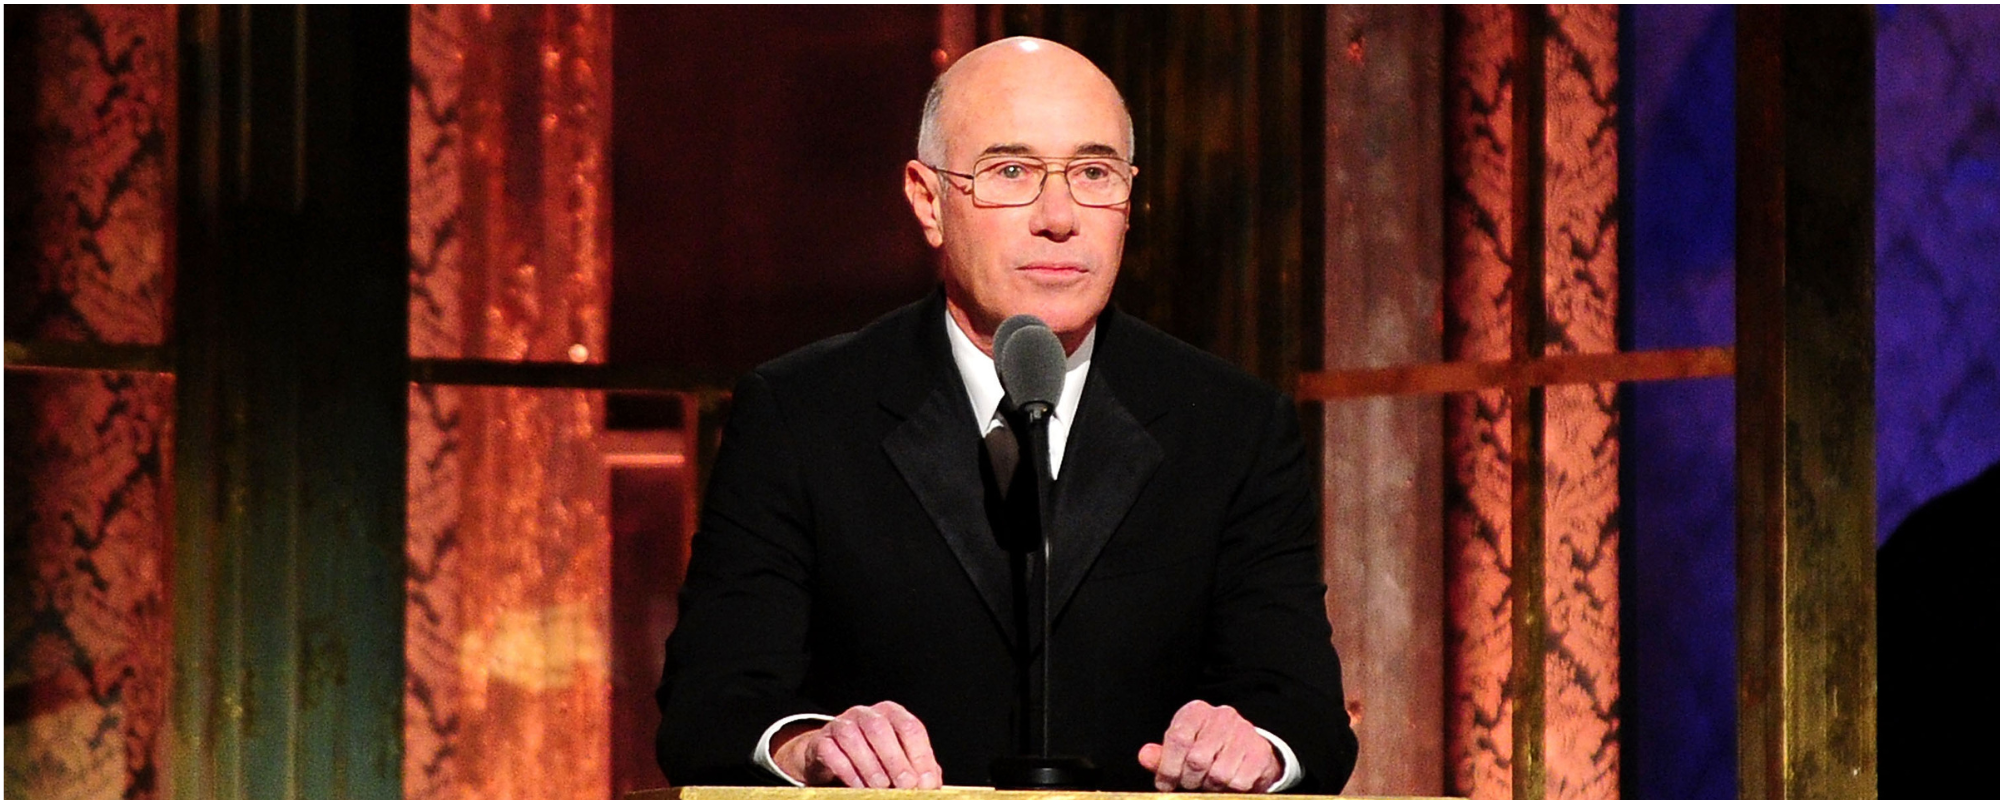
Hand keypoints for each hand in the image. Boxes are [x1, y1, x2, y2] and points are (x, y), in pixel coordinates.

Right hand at [771, 701, 942, 788]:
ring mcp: (840, 725)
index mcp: (891, 714)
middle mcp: (866, 714)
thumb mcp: (898, 758)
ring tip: (881, 787)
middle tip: (906, 785)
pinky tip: (858, 786)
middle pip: (880, 729)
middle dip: (896, 759)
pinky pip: (831, 751)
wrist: (830, 757)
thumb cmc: (873, 757)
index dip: (920, 755)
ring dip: (869, 764)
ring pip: (852, 737)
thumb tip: (931, 784)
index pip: (910, 728)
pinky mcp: (821, 741)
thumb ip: (916, 767)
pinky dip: (847, 770)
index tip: (926, 782)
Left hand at [1137, 700, 1281, 792]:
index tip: (1165, 784)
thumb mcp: (1181, 749)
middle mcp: (1222, 716)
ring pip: (1218, 774)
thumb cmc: (1207, 749)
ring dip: (1210, 786)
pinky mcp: (1259, 752)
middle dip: (1189, 780)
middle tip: (1190, 784)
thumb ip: (1162, 755)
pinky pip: (1239, 782)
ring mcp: (1244, 732)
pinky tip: (1228, 782)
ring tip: (1209, 781)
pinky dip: (1230, 789)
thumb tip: (1145, 756)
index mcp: (1196, 712)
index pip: (1177, 739)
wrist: (1248, 751)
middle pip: (1197, 759)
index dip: (1168, 768)